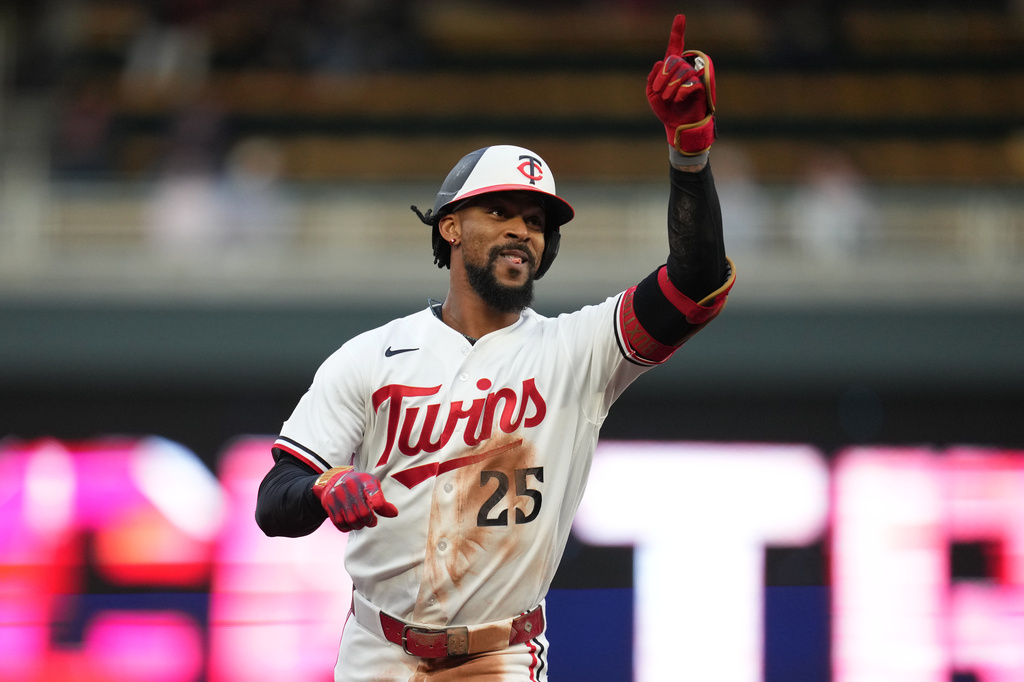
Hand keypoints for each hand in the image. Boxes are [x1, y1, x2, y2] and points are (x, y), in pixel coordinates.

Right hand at [313, 466, 398, 531]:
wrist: (333, 480)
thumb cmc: (358, 485)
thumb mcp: (372, 486)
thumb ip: (382, 500)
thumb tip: (394, 514)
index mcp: (364, 480)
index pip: (376, 497)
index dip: (380, 507)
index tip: (378, 508)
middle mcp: (350, 487)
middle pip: (364, 513)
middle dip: (370, 521)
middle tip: (372, 521)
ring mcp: (338, 496)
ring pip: (352, 520)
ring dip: (359, 525)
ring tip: (361, 521)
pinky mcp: (329, 504)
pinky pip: (340, 524)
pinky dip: (348, 527)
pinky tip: (351, 523)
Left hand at [646, 14, 716, 156]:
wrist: (675, 125)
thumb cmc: (664, 109)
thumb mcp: (651, 94)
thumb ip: (652, 77)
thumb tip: (660, 62)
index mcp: (671, 68)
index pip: (675, 46)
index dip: (677, 31)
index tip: (680, 16)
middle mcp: (684, 69)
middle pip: (674, 61)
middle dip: (663, 77)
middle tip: (659, 92)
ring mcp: (693, 76)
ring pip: (682, 72)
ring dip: (670, 87)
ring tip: (669, 98)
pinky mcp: (701, 86)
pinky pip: (690, 83)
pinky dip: (680, 93)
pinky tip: (678, 100)